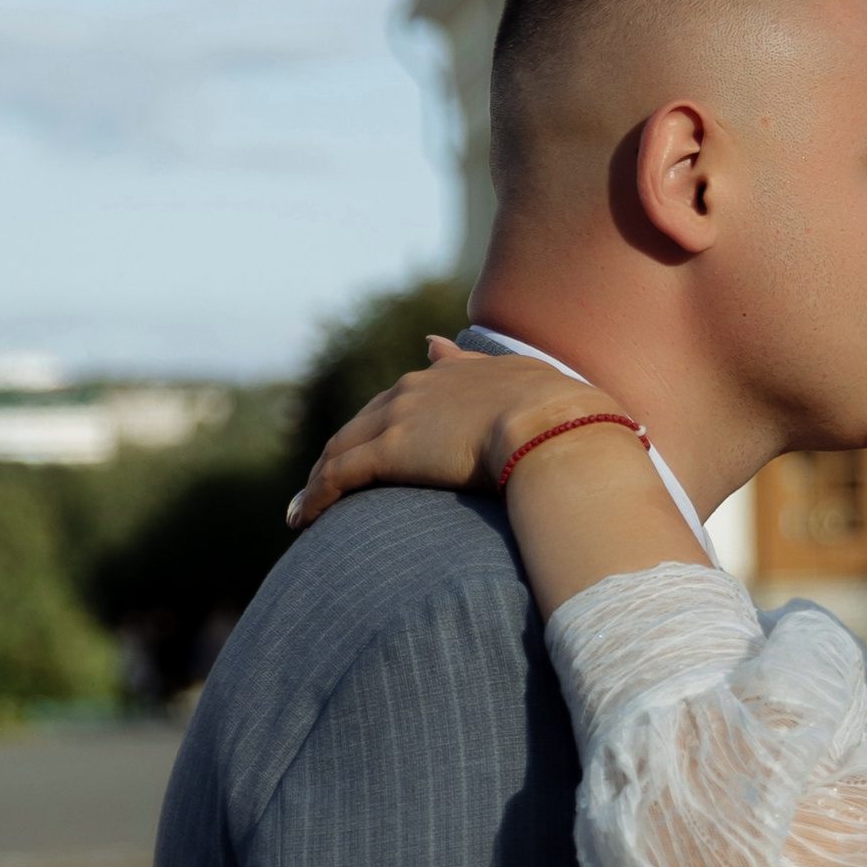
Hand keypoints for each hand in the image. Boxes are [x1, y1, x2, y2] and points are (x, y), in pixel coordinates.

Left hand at [288, 341, 576, 531]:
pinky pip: (337, 476)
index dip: (384, 424)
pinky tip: (303, 520)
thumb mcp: (525, 379)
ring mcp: (398, 417)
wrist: (554, 427)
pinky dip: (314, 497)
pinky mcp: (388, 450)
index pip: (403, 400)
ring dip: (319, 479)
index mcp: (452, 376)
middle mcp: (416, 389)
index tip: (373, 444)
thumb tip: (438, 346)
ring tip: (303, 510)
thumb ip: (483, 367)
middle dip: (343, 453)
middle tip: (326, 485)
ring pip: (341, 449)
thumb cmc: (563, 417)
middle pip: (363, 423)